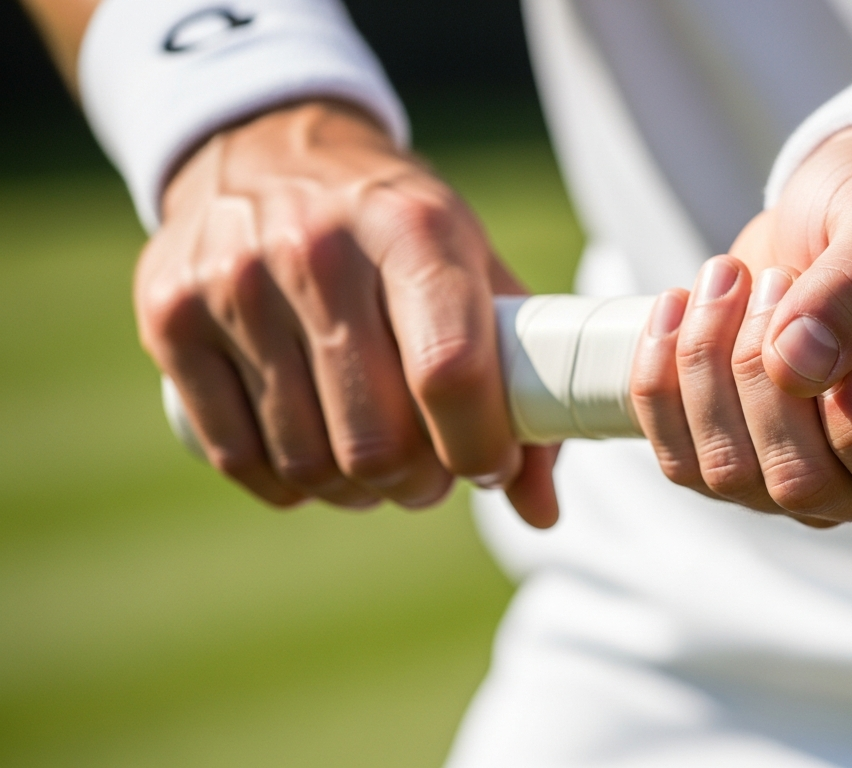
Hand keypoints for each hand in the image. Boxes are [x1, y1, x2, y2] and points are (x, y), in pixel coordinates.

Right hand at [137, 100, 558, 524]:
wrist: (268, 148)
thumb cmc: (397, 228)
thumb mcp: (474, 270)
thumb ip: (521, 383)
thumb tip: (541, 508)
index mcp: (414, 231)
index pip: (449, 374)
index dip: (478, 448)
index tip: (489, 463)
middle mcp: (316, 250)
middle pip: (375, 440)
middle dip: (417, 484)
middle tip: (429, 474)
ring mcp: (232, 282)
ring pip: (307, 461)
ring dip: (355, 492)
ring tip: (376, 466)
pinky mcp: (170, 316)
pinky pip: (237, 455)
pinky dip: (288, 485)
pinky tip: (314, 461)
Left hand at [631, 126, 851, 534]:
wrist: (833, 214)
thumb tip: (798, 363)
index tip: (826, 347)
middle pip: (809, 487)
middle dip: (765, 379)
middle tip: (771, 279)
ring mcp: (817, 483)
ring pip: (735, 475)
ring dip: (709, 369)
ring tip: (727, 278)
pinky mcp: (744, 463)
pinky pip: (683, 461)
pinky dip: (662, 383)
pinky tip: (676, 310)